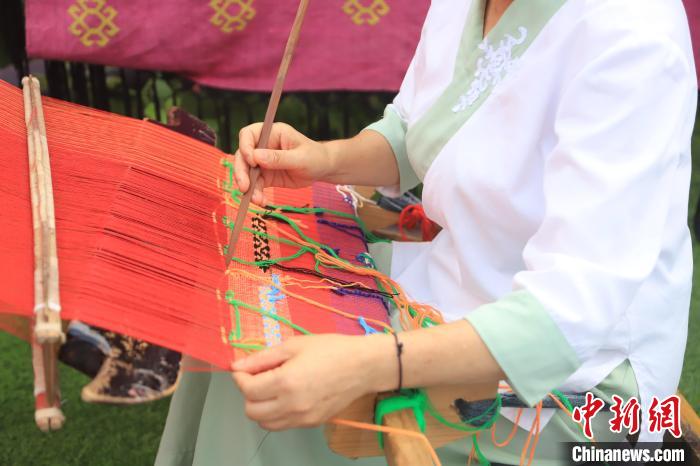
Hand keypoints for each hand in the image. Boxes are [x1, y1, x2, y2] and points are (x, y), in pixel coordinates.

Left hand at [231, 334, 392, 430]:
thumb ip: (262, 357)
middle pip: (252, 411)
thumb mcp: (293, 346)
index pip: (247, 390)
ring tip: (271, 388)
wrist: (363, 366)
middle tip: (258, 377)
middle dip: (248, 393)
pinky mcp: (311, 423)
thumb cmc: (331, 349)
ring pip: (265, 423)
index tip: (244, 368)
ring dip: (260, 407)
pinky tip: (286, 396)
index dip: (240, 377)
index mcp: (286, 382)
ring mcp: (302, 418)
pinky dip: (276, 414)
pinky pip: (283, 424)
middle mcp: (292, 405)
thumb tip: (237, 365)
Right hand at [234, 122, 332, 204]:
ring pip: (247, 172)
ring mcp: (263, 162)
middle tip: (245, 187)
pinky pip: (256, 185)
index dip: (245, 147)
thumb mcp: (300, 158)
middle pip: (243, 155)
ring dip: (248, 187)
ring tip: (257, 200)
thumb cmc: (315, 157)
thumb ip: (279, 158)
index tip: (252, 161)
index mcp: (272, 133)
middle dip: (241, 172)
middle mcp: (263, 146)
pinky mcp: (266, 176)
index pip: (248, 135)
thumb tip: (256, 157)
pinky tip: (262, 201)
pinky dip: (256, 193)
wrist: (322, 170)